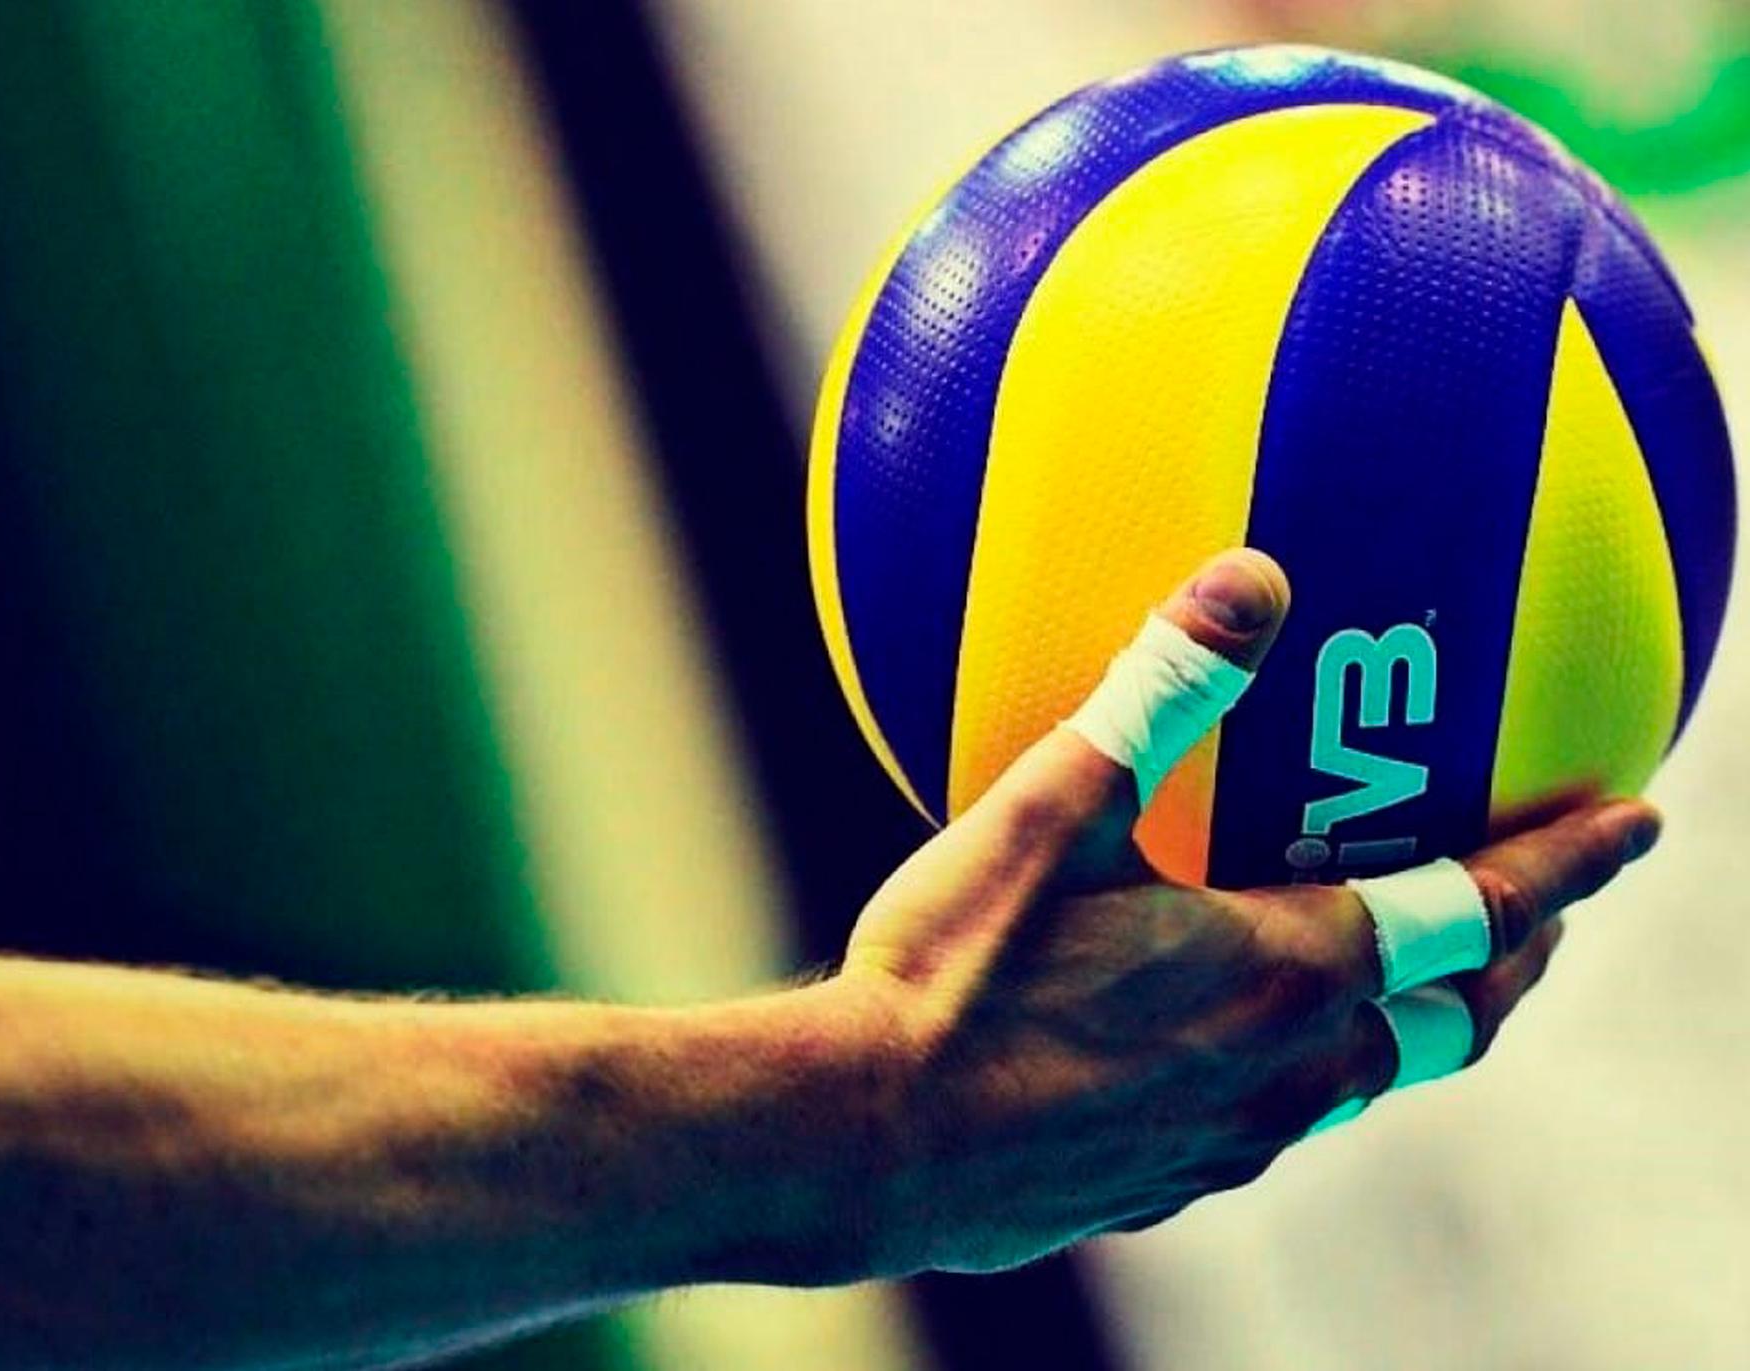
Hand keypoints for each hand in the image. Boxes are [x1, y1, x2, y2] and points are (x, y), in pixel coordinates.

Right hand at [838, 549, 1658, 1275]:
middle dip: (1518, 958)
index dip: (1566, 867)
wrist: (862, 1145)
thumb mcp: (1047, 816)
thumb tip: (1251, 578)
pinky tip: (1243, 1040)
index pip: (1473, 914)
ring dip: (1423, 1015)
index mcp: (1279, 973)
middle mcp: (1282, 1071)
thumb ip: (1158, 695)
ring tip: (1412, 969)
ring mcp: (1228, 1142)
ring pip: (1373, 1080)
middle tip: (1543, 911)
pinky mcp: (1165, 1183)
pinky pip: (1282, 1118)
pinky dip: (1317, 1063)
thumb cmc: (950, 981)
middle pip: (1452, 1017)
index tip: (1635, 821)